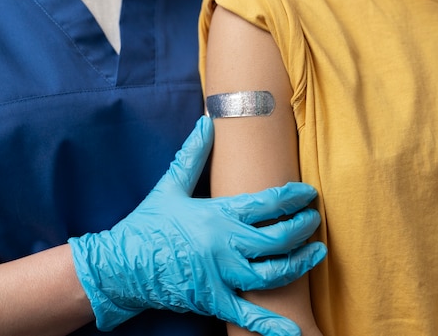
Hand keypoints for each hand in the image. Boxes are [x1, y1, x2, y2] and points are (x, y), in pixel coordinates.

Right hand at [68, 116, 325, 334]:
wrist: (120, 265)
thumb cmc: (147, 224)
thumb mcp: (170, 186)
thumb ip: (193, 155)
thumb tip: (207, 122)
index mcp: (217, 215)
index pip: (266, 203)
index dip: (293, 197)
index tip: (308, 193)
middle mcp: (223, 245)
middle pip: (276, 238)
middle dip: (302, 228)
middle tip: (314, 219)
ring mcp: (220, 275)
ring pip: (271, 273)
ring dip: (299, 263)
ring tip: (317, 253)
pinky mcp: (213, 300)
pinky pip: (247, 315)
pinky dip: (271, 325)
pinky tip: (294, 331)